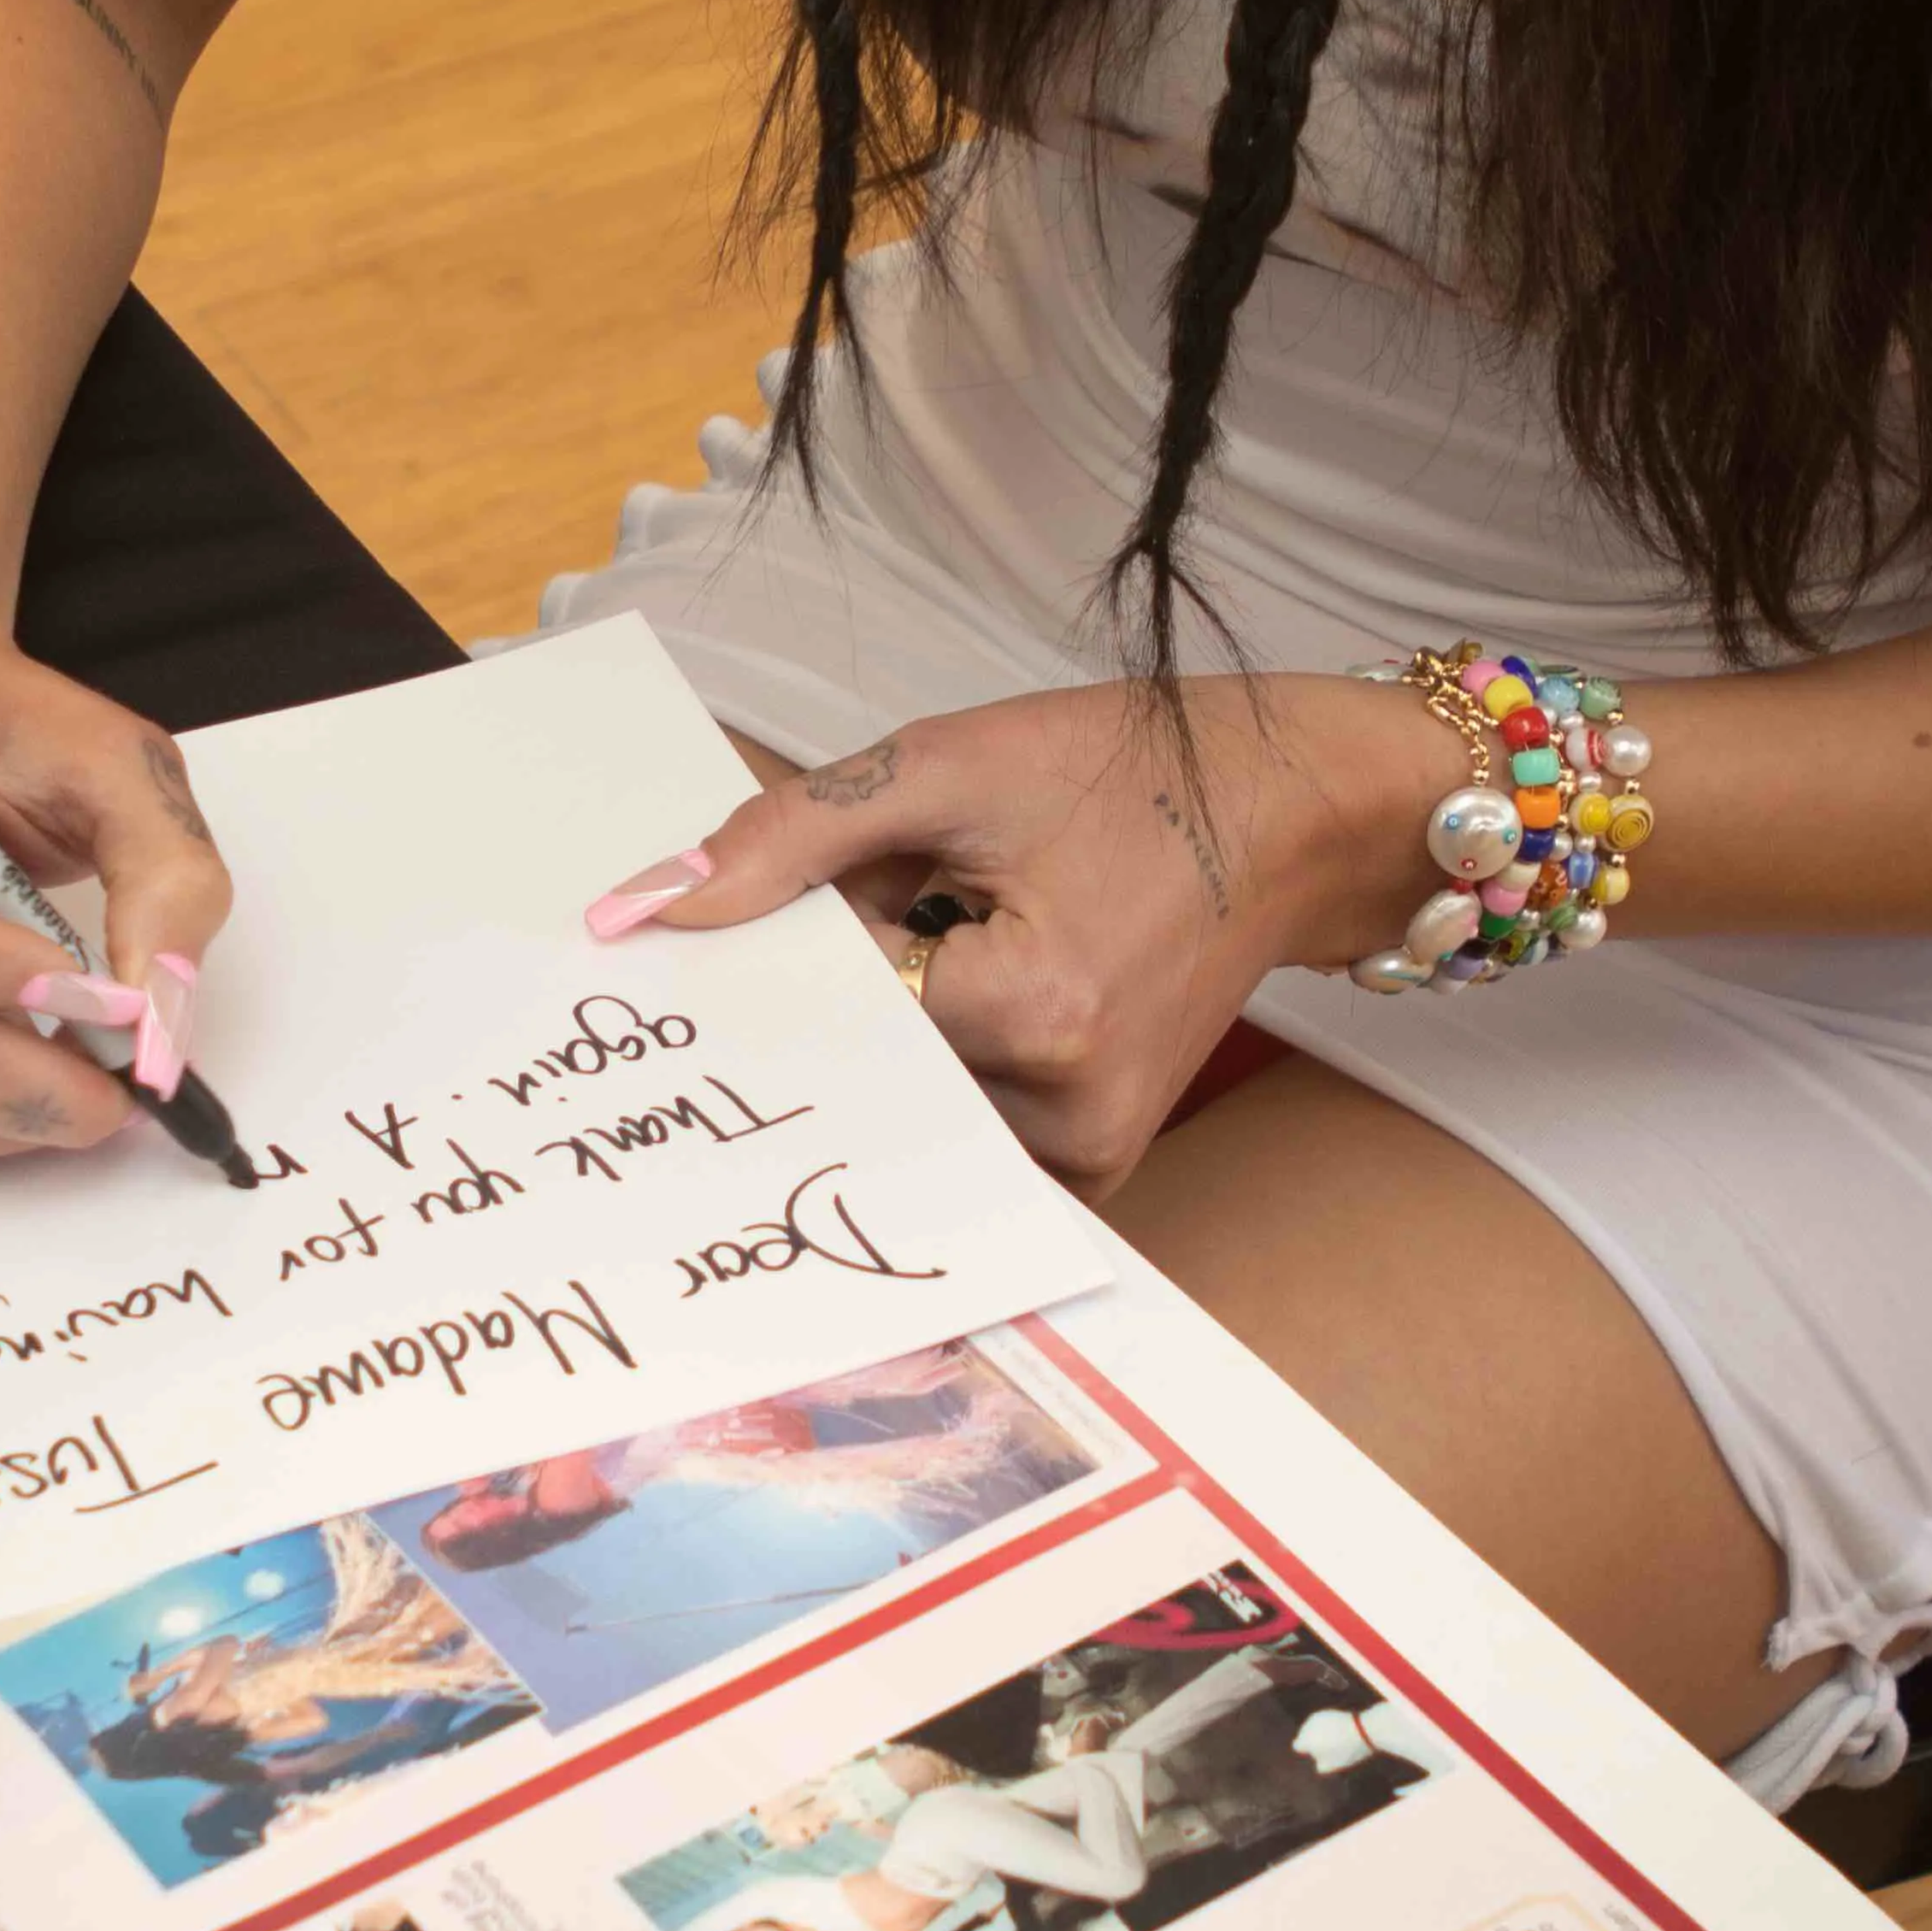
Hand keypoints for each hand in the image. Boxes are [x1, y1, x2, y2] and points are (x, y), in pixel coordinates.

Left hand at [625, 680, 1417, 1192]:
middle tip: (914, 893)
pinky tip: (1003, 973)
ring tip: (982, 924)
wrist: (1290, 812)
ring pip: (911, 1098)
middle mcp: (1064, 1112)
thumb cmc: (1133, 771)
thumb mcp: (948, 764)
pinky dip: (952, 1055)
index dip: (806, 940)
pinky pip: (967, 1126)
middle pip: (868, 1064)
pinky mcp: (1099, 1166)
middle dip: (857, 981)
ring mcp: (1088, 1155)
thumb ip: (784, 840)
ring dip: (905, 1019)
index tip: (821, 891)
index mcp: (1031, 1011)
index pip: (833, 1005)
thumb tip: (640, 913)